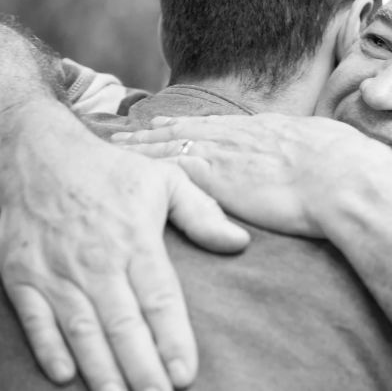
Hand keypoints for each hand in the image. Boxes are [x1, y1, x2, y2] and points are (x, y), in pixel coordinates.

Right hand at [0, 101, 250, 390]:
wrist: (37, 152)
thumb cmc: (109, 170)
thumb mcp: (165, 180)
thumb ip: (204, 214)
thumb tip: (240, 242)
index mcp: (135, 239)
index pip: (159, 300)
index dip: (173, 340)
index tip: (186, 373)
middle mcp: (96, 260)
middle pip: (123, 325)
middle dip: (142, 368)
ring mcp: (56, 271)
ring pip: (82, 330)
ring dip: (102, 369)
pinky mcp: (21, 275)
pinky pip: (35, 320)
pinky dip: (49, 349)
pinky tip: (67, 376)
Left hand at [112, 113, 391, 237]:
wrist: (346, 179)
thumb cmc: (350, 169)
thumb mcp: (333, 147)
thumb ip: (319, 148)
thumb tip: (331, 153)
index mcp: (270, 129)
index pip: (223, 124)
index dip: (196, 124)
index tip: (177, 122)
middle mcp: (242, 134)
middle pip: (189, 127)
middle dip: (159, 128)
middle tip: (132, 129)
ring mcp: (226, 152)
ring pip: (171, 143)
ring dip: (143, 144)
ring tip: (119, 143)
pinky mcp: (215, 175)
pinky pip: (169, 166)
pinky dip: (146, 164)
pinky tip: (128, 166)